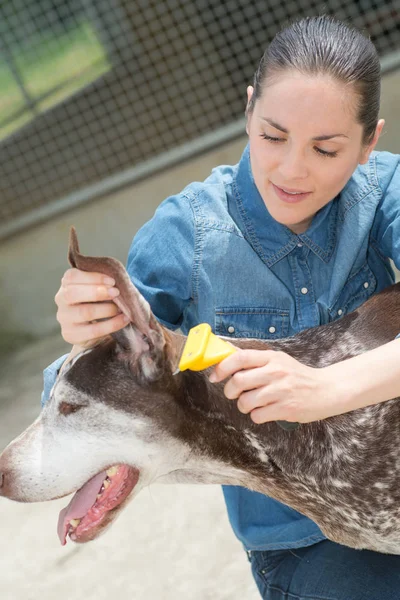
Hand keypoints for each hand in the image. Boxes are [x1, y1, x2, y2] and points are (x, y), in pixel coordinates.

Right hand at [54, 268, 129, 346]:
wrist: (94, 328)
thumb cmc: (98, 302)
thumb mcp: (98, 289)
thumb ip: (102, 283)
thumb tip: (117, 282)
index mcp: (66, 284)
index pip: (72, 276)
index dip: (93, 277)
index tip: (112, 281)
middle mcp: (61, 299)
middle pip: (73, 293)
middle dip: (97, 292)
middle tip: (116, 293)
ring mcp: (64, 318)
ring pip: (84, 312)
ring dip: (107, 309)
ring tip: (121, 308)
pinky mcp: (70, 334)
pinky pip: (93, 330)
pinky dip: (112, 324)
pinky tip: (124, 319)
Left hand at [209, 349, 347, 424]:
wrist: (327, 390)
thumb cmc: (298, 376)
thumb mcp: (278, 360)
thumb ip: (255, 360)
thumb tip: (226, 354)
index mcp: (272, 357)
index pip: (240, 357)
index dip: (222, 367)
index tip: (215, 376)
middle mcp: (276, 372)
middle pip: (238, 381)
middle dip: (229, 391)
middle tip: (233, 394)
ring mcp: (281, 391)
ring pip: (245, 401)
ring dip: (243, 406)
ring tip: (251, 404)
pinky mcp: (286, 408)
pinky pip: (257, 415)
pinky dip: (256, 416)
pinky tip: (265, 411)